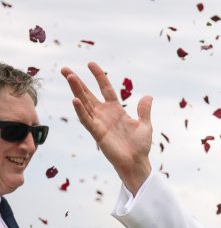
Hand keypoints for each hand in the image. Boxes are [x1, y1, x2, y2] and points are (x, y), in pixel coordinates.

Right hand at [60, 62, 152, 192]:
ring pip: (84, 103)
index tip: (90, 64)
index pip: (105, 89)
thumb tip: (148, 96)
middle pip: (88, 94)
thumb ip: (144, 110)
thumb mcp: (145, 125)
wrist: (136, 162)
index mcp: (115, 110)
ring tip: (69, 77)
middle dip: (77, 82)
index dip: (99, 76)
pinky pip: (86, 120)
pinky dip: (80, 110)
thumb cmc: (139, 146)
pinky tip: (75, 100)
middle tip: (65, 69)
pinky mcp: (97, 133)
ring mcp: (99, 123)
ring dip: (77, 91)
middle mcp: (104, 114)